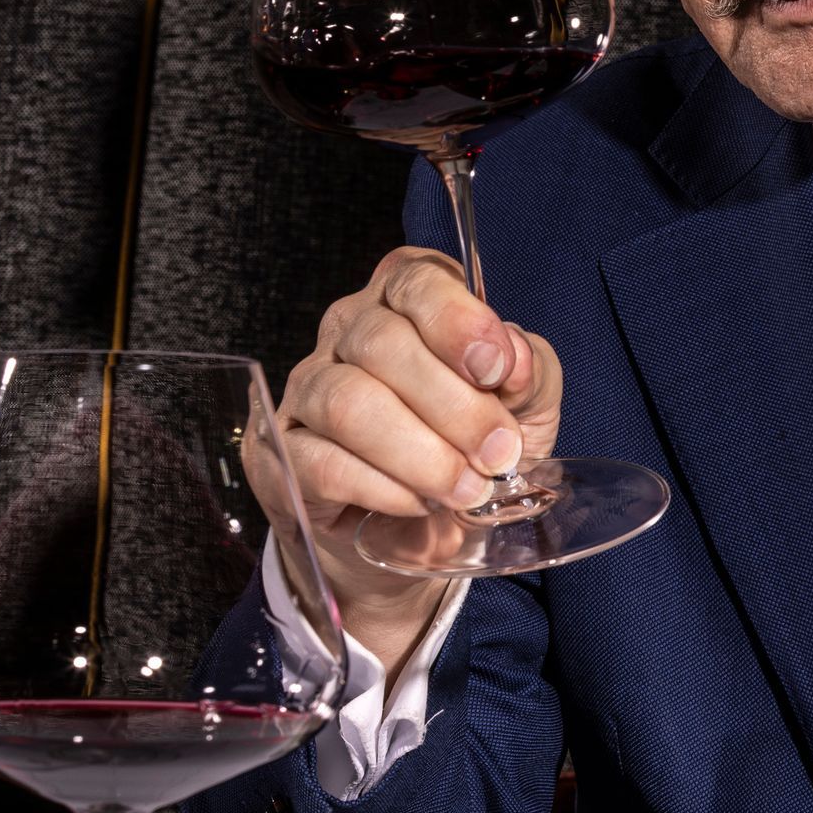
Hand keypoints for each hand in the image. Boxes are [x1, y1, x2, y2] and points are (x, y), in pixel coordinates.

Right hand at [248, 247, 563, 666]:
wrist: (419, 532)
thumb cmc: (469, 449)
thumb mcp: (525, 408)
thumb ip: (531, 372)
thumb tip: (515, 360)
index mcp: (406, 301)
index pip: (417, 280)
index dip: (458, 321)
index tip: (497, 371)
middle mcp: (347, 331)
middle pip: (383, 344)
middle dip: (454, 407)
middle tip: (498, 455)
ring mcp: (306, 388)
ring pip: (349, 404)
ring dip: (420, 454)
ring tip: (466, 490)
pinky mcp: (282, 452)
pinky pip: (324, 463)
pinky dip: (384, 488)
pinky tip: (419, 503)